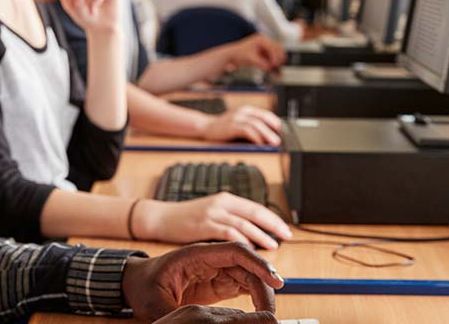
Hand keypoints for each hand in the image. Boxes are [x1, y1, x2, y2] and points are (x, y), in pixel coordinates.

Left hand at [121, 242, 285, 321]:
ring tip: (266, 314)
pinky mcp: (218, 282)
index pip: (235, 251)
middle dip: (264, 283)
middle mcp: (210, 258)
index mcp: (196, 254)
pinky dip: (255, 296)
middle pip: (248, 264)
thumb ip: (176, 317)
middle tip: (270, 311)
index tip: (275, 281)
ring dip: (261, 291)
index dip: (258, 263)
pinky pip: (244, 284)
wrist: (135, 283)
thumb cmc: (143, 287)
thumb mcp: (155, 305)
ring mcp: (216, 269)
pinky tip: (259, 311)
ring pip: (249, 275)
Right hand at [135, 194, 292, 249]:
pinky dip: (241, 241)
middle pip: (255, 213)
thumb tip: (251, 234)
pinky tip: (249, 250)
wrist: (161, 218)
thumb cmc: (186, 219)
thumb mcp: (211, 214)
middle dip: (273, 225)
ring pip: (244, 224)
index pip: (256, 207)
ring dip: (261, 236)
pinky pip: (228, 233)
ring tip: (273, 246)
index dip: (273, 219)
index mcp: (226, 199)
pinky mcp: (204, 225)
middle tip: (287, 236)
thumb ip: (229, 220)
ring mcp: (213, 213)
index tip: (285, 229)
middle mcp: (222, 203)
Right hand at [200, 105, 281, 145]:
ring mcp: (236, 118)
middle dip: (274, 129)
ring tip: (274, 143)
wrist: (206, 127)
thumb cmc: (224, 128)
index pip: (265, 114)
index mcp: (247, 110)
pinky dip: (255, 136)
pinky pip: (246, 130)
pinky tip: (260, 143)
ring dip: (267, 134)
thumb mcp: (240, 124)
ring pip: (256, 124)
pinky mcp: (231, 126)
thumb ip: (252, 127)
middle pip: (263, 118)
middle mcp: (243, 111)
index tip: (284, 133)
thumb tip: (269, 137)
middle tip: (281, 139)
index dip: (276, 123)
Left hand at [222, 35, 284, 71]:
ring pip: (278, 52)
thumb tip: (269, 68)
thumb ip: (261, 63)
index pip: (273, 47)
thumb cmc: (239, 55)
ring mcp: (265, 47)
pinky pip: (273, 57)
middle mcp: (265, 41)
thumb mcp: (251, 59)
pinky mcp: (265, 53)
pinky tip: (273, 68)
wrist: (232, 56)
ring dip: (278, 60)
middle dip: (279, 58)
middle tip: (277, 67)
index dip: (275, 57)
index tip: (274, 65)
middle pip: (278, 48)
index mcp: (261, 39)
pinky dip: (274, 62)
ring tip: (275, 68)